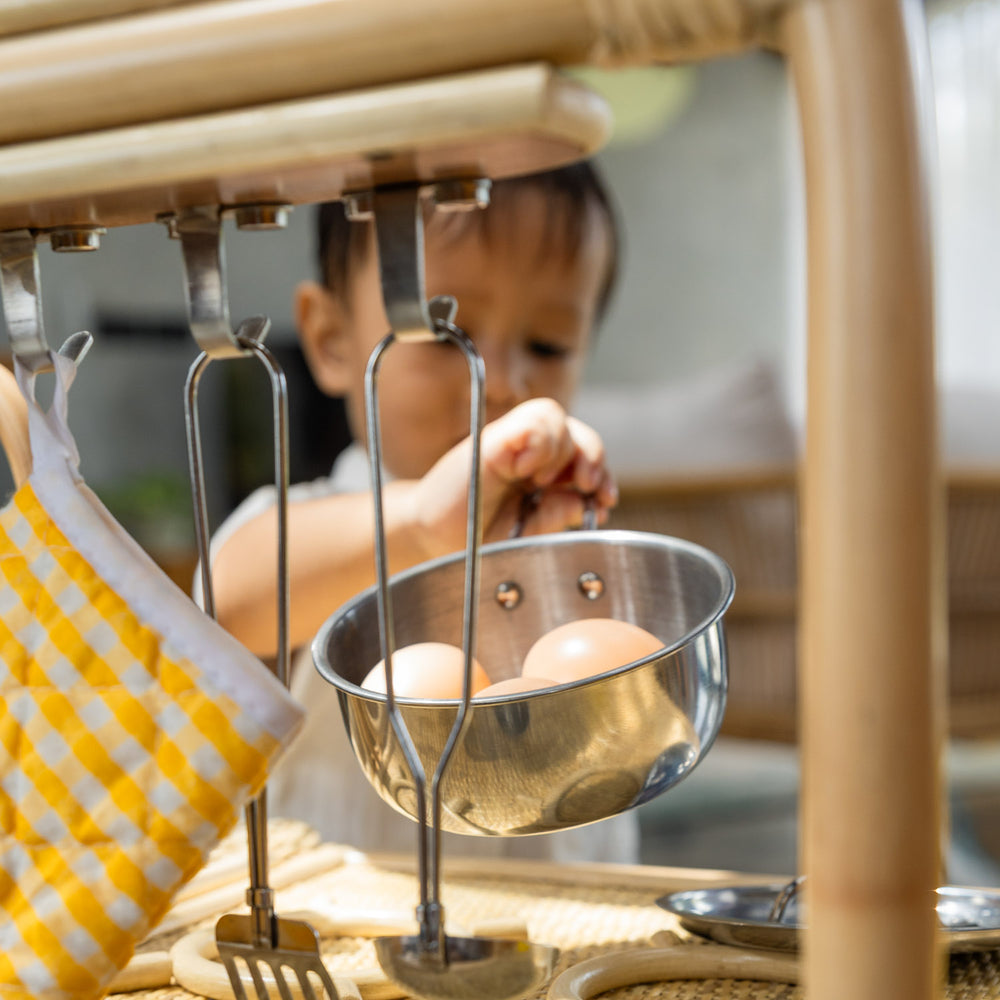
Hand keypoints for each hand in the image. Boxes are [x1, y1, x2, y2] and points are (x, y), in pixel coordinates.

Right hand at [410, 397, 616, 554]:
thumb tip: (589, 503)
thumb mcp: (522, 535)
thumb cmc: (473, 536)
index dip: (602, 475)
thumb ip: (554, 517)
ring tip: (537, 479)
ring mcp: (511, 442)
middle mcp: (531, 454)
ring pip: (557, 417)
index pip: (587, 458)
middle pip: (579, 435)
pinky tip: (522, 467)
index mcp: (545, 478)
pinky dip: (538, 440)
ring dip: (559, 449)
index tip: (605, 500)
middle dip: (591, 460)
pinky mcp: (494, 438)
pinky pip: (533, 417)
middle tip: (583, 485)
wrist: (427, 534)